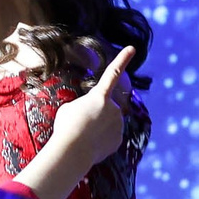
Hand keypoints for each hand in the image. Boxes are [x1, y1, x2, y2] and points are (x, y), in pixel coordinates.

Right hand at [53, 47, 136, 176]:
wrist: (73, 150)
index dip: (122, 60)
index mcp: (100, 95)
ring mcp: (118, 124)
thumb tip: (91, 115)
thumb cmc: (67, 126)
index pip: (112, 73)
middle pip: (106, 108)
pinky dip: (102, 140)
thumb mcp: (69, 109)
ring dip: (98, 127)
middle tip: (81, 124)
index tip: (132, 48)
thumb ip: (84, 107)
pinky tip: (90, 145)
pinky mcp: (119, 140)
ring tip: (84, 135)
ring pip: (109, 123)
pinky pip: (110, 137)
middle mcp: (113, 107)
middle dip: (97, 114)